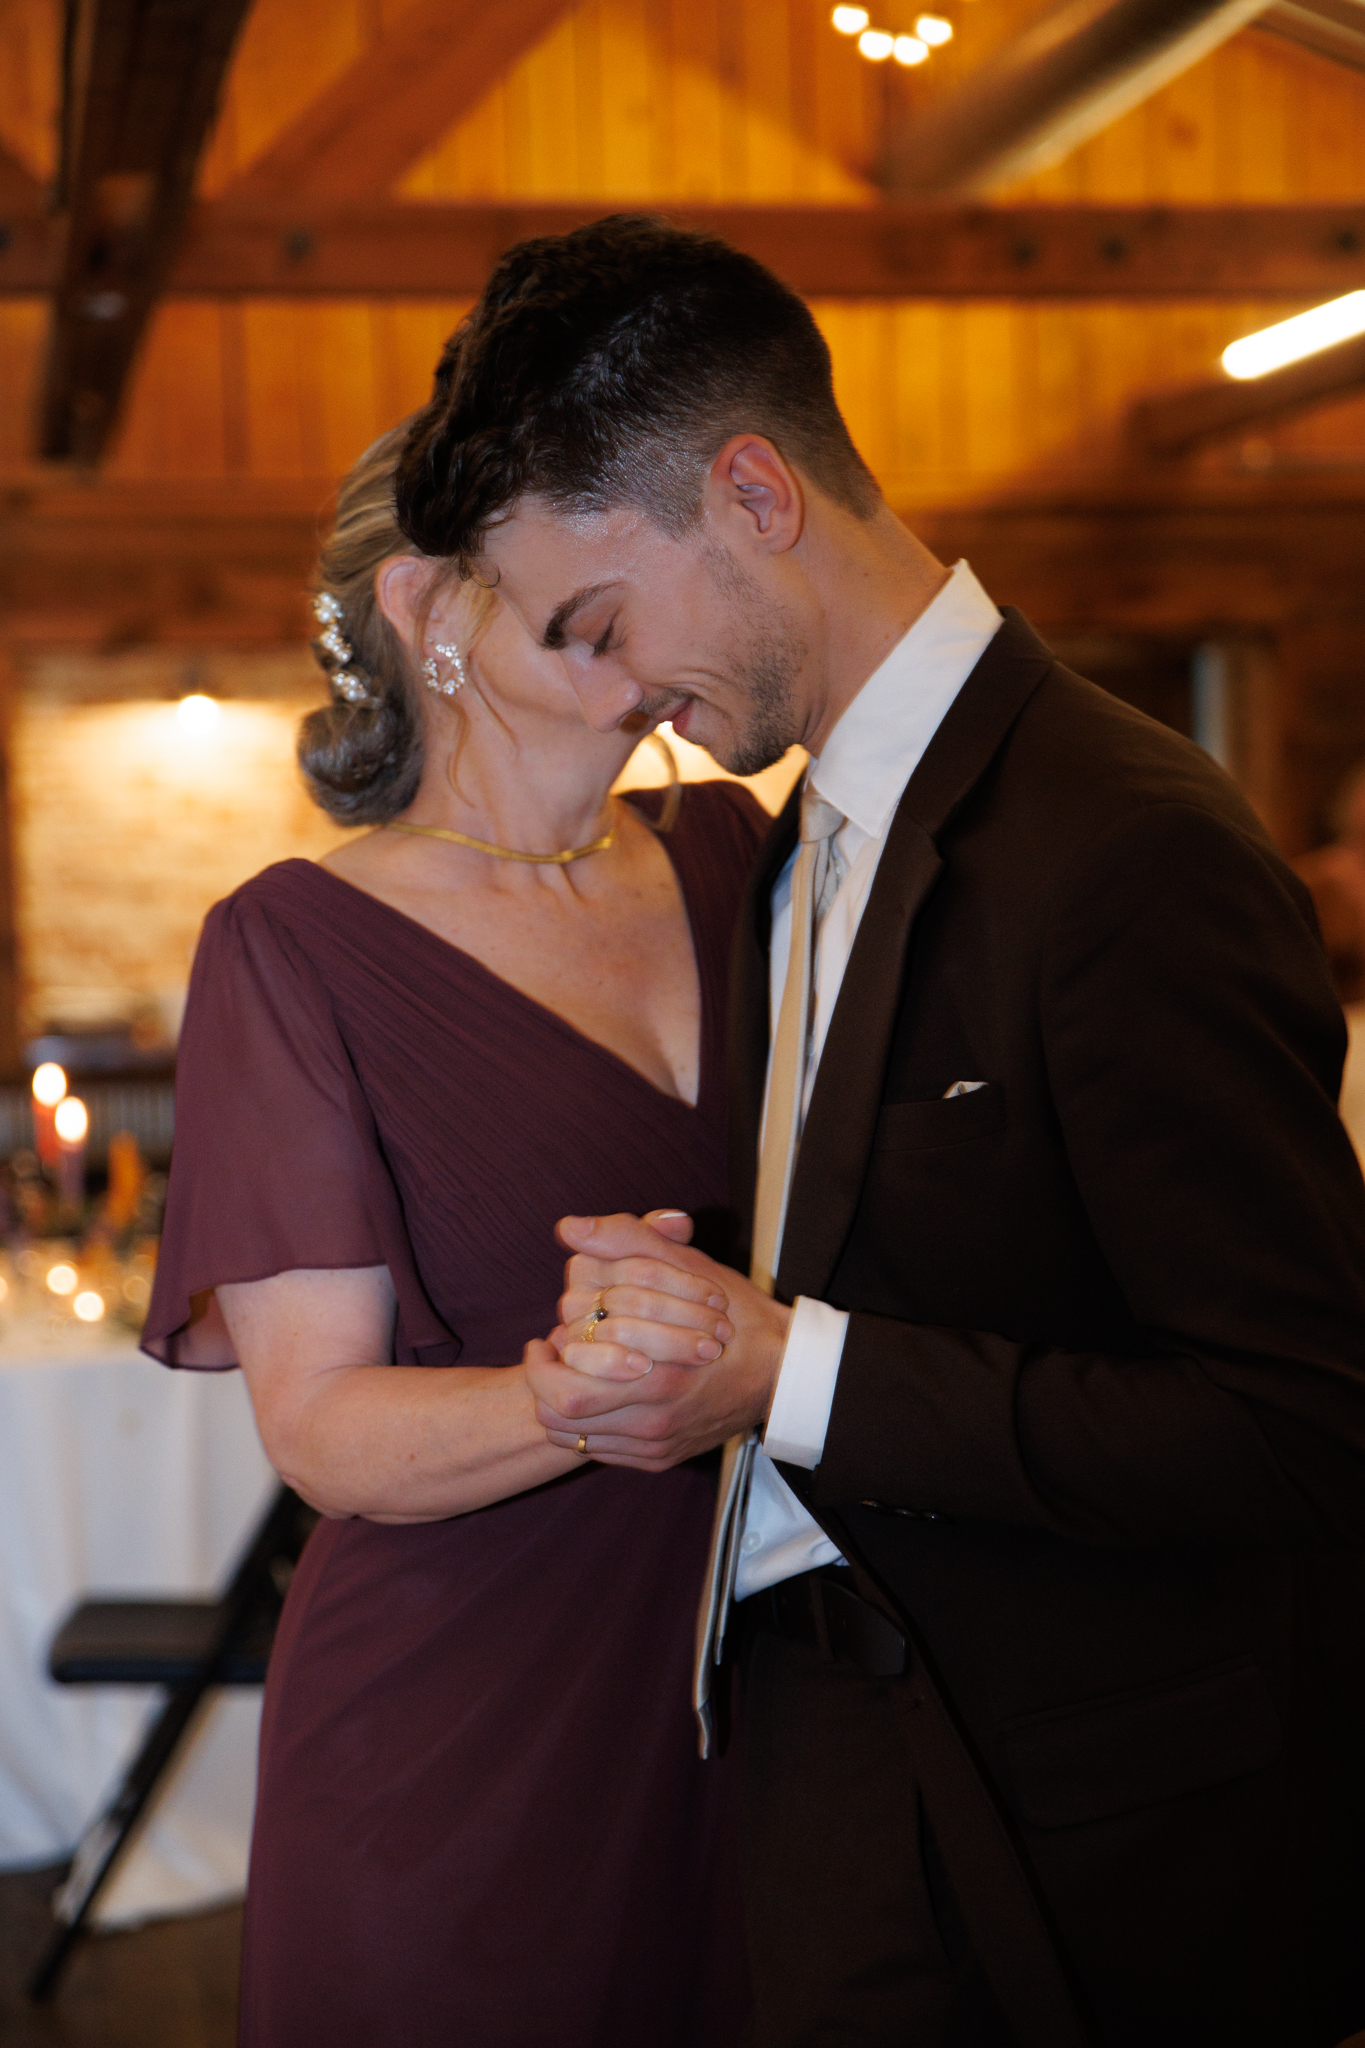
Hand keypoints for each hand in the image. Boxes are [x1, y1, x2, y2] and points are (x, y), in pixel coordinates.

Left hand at [527, 1212, 791, 1469]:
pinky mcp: (660, 1457)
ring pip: (575, 1440)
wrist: (783, 1371)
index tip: (544, 1337)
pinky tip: (595, 1395)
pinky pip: (601, 1451)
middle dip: (542, 1386)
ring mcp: (656, 1443)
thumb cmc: (736, 1314)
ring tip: (564, 1373)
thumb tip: (571, 1226)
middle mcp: (654, 1418)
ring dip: (558, 1406)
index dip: (542, 1363)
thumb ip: (627, 1241)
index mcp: (657, 1375)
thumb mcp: (688, 1267)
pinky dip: (585, 1426)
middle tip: (546, 1356)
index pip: (565, 1388)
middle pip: (562, 1420)